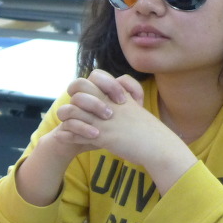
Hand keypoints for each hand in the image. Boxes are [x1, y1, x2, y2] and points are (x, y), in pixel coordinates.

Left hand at [54, 69, 194, 191]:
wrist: (158, 146)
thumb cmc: (147, 129)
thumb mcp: (135, 106)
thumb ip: (123, 94)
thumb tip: (115, 85)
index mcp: (117, 93)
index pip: (94, 76)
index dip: (87, 84)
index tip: (90, 96)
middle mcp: (108, 102)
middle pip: (78, 88)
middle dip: (72, 97)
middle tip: (74, 109)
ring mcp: (103, 119)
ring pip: (72, 110)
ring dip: (66, 117)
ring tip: (65, 123)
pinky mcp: (102, 136)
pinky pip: (76, 132)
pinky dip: (68, 135)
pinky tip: (64, 136)